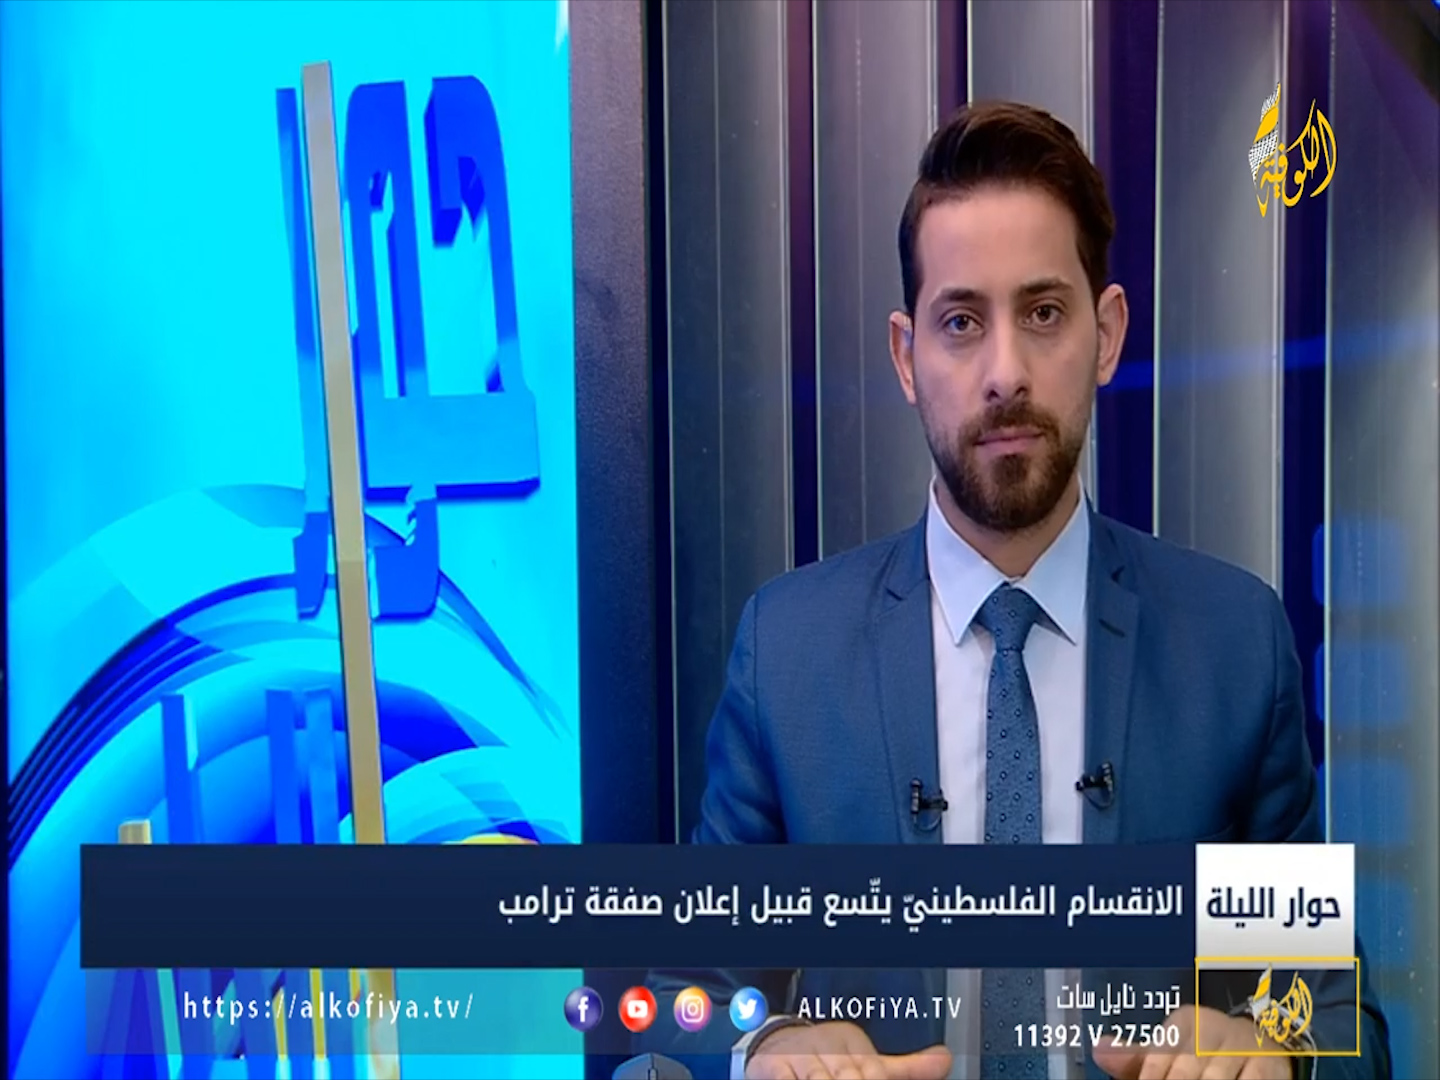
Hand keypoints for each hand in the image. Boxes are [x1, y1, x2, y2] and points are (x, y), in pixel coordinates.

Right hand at [745, 1020, 951, 1079]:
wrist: (778, 1040)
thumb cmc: (830, 1057)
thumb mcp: (868, 1061)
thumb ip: (908, 1067)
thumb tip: (946, 1060)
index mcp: (854, 1044)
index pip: (874, 1071)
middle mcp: (829, 1046)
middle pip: (848, 1078)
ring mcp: (800, 1055)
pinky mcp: (774, 1065)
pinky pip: (785, 1078)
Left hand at [1092, 1005, 1293, 1078]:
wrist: (1267, 1041)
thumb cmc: (1208, 1052)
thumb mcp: (1174, 1051)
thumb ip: (1137, 1059)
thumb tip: (1098, 1050)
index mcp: (1183, 1022)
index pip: (1155, 1060)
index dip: (1147, 1078)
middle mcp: (1210, 1028)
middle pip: (1183, 1072)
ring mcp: (1240, 1046)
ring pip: (1214, 1079)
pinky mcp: (1267, 1063)